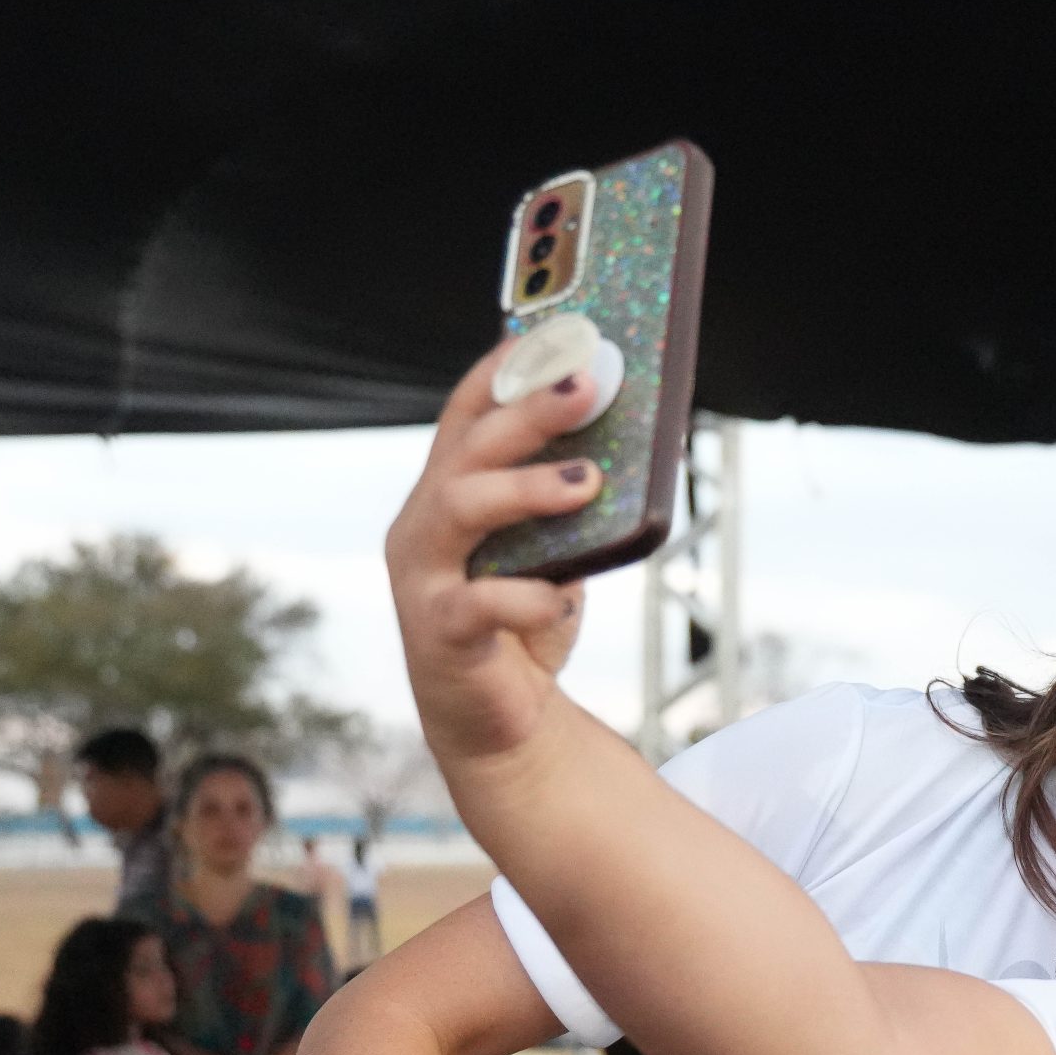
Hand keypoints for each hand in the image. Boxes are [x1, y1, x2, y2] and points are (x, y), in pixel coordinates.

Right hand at [385, 341, 606, 769]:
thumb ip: (572, 504)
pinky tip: (563, 597)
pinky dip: (526, 596)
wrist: (500, 721)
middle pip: (467, 449)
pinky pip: (478, 603)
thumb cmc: (524, 620)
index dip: (502, 370)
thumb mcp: (554, 551)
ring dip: (527, 487)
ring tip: (589, 482)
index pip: (465, 414)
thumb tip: (632, 448)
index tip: (549, 332)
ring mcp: (423, 577)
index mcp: (447, 493)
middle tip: (586, 386)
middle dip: (528, 412)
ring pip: (460, 507)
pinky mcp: (439, 633)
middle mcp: (423, 525)